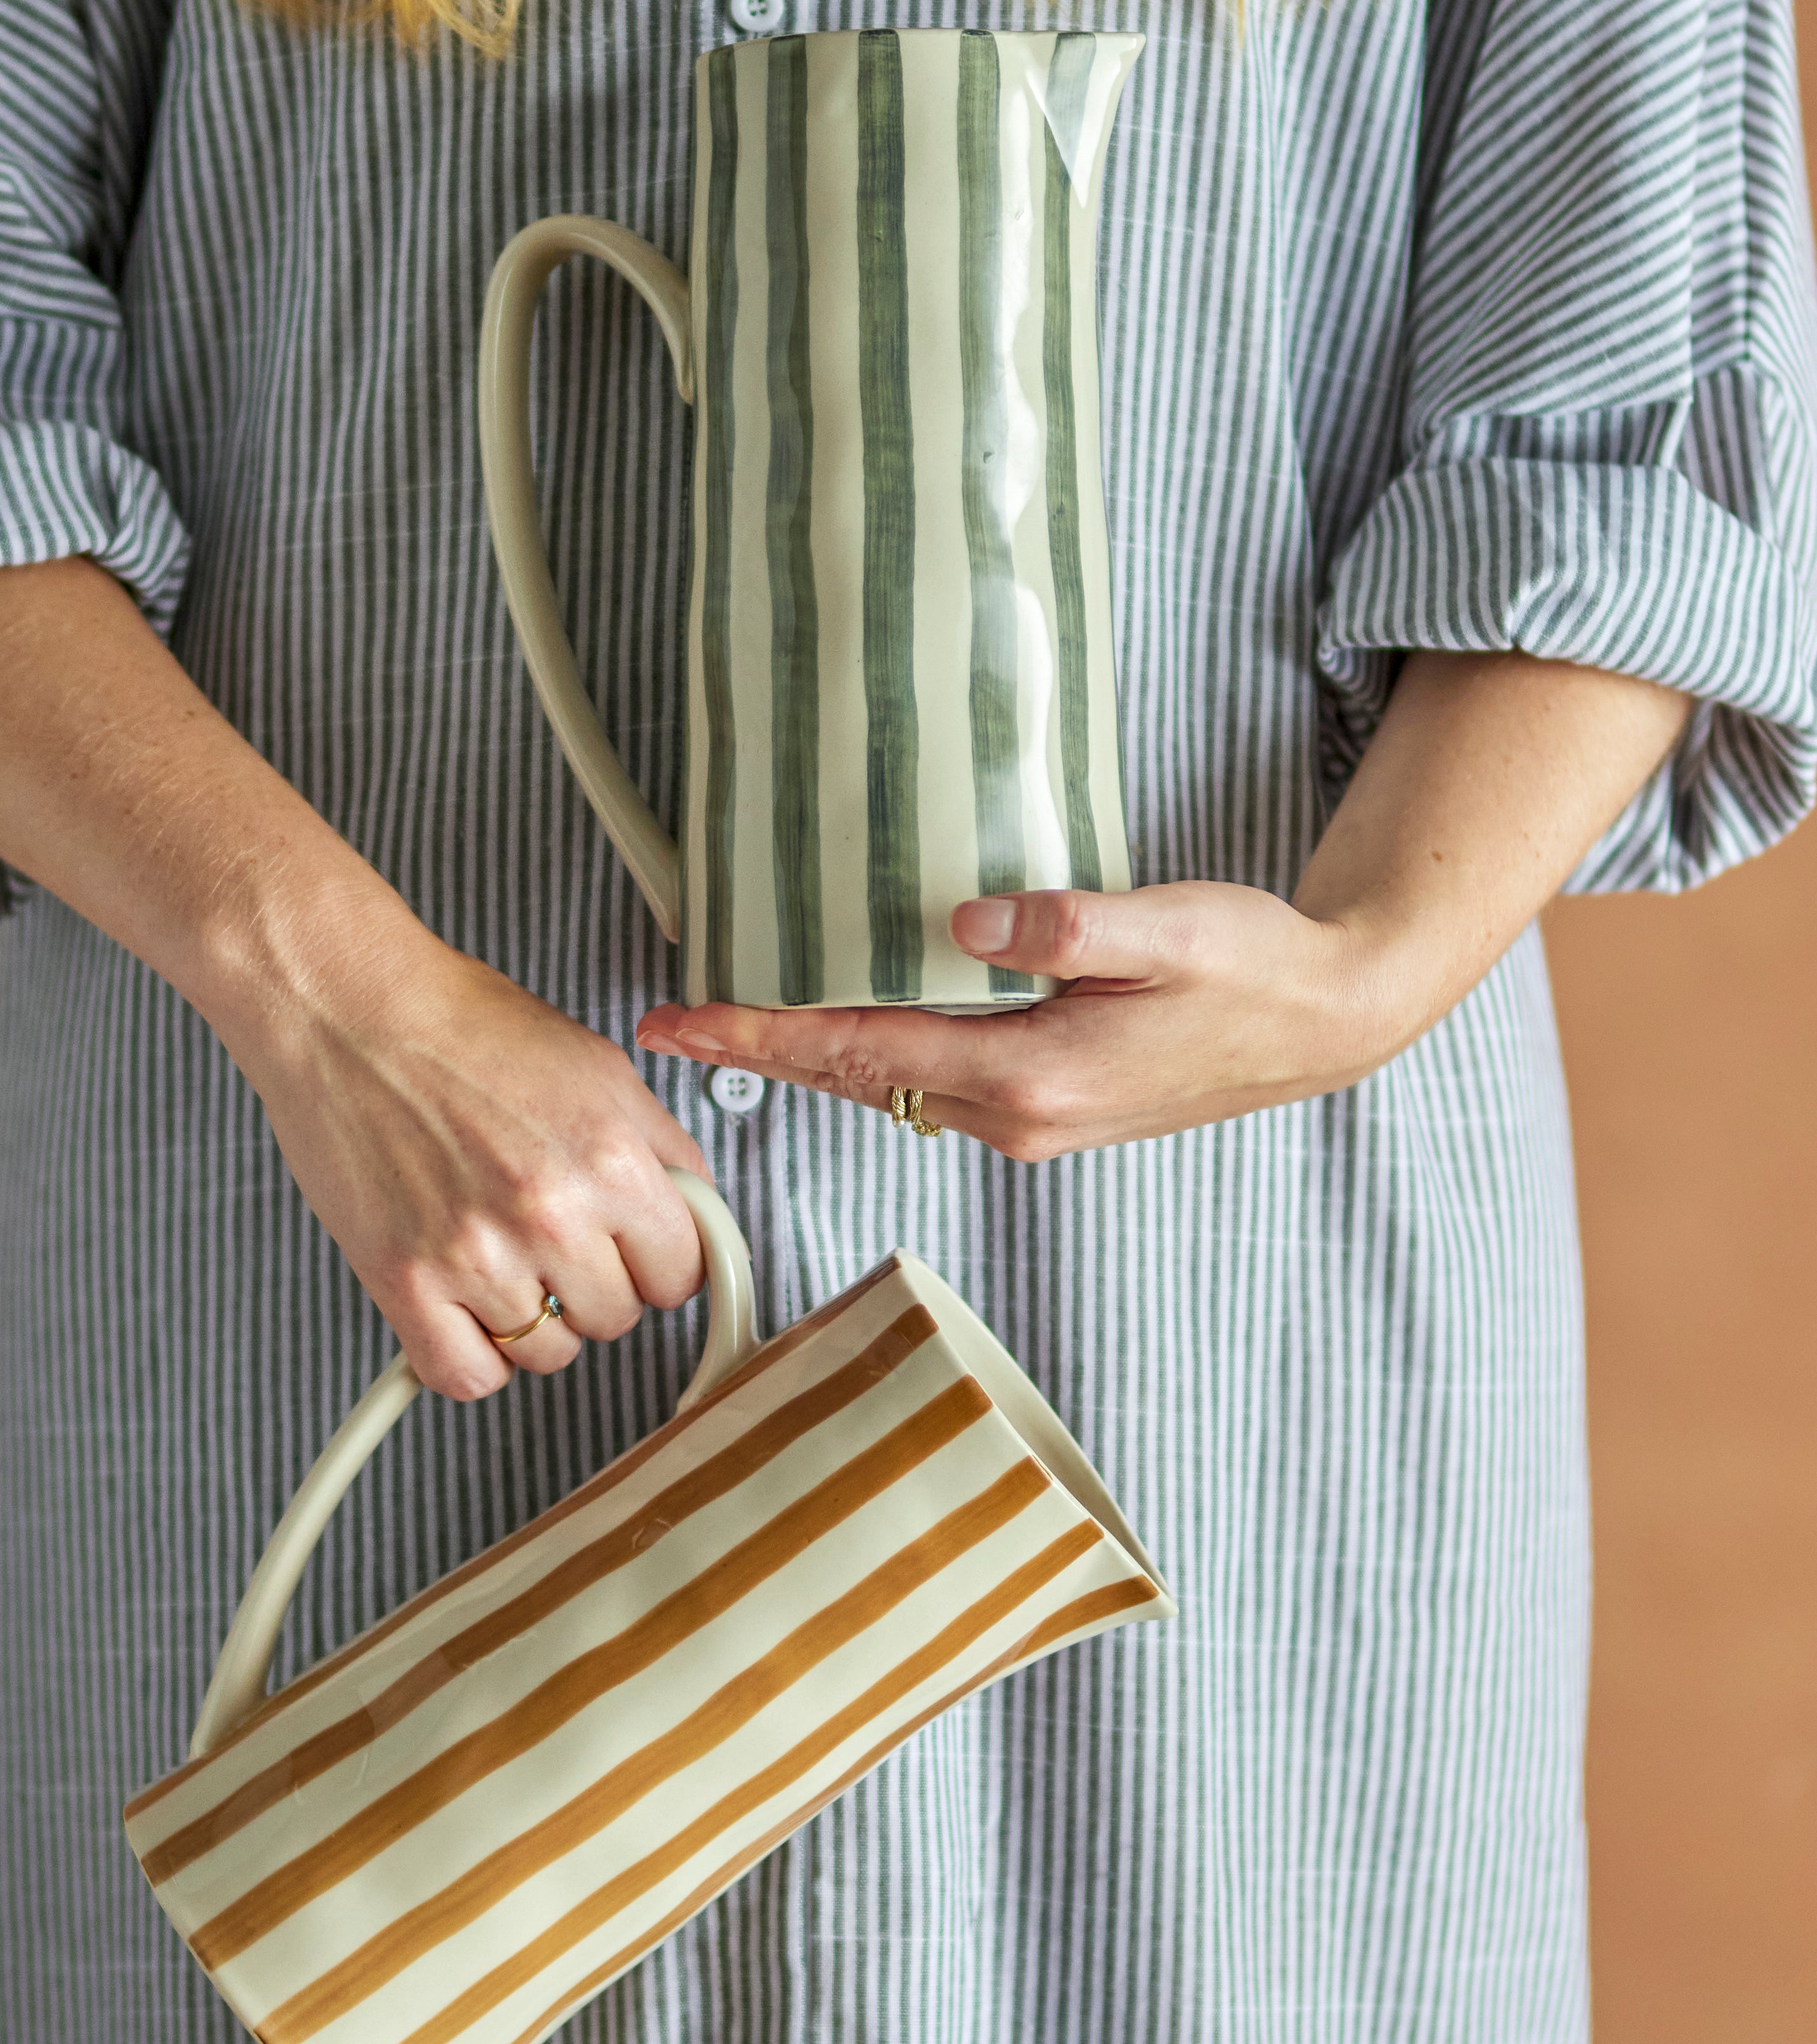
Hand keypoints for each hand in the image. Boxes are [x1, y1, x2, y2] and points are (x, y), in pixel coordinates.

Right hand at [235, 918, 707, 1398]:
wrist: (349, 1009)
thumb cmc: (462, 1025)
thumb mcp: (599, 1068)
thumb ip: (663, 1149)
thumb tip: (698, 1215)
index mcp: (610, 1158)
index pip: (683, 1273)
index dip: (660, 1260)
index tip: (634, 1249)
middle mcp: (550, 1214)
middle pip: (616, 1318)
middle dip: (595, 1283)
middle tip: (554, 1234)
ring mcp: (475, 1254)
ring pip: (546, 1352)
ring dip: (532, 1317)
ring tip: (500, 1250)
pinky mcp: (403, 1281)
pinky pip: (466, 1377)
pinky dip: (472, 1357)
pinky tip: (465, 1308)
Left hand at [636, 883, 1415, 1161]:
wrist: (1322, 1023)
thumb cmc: (1251, 968)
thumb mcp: (1166, 928)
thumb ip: (1064, 925)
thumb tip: (961, 921)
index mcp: (1030, 1078)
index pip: (862, 1052)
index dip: (762, 1034)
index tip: (680, 1019)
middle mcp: (1017, 1117)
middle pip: (857, 1081)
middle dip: (761, 1051)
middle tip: (669, 1021)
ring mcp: (1032, 1122)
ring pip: (891, 1088)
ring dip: (814, 1057)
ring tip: (736, 1019)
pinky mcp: (1050, 1107)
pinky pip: (931, 1084)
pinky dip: (873, 1056)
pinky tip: (849, 1021)